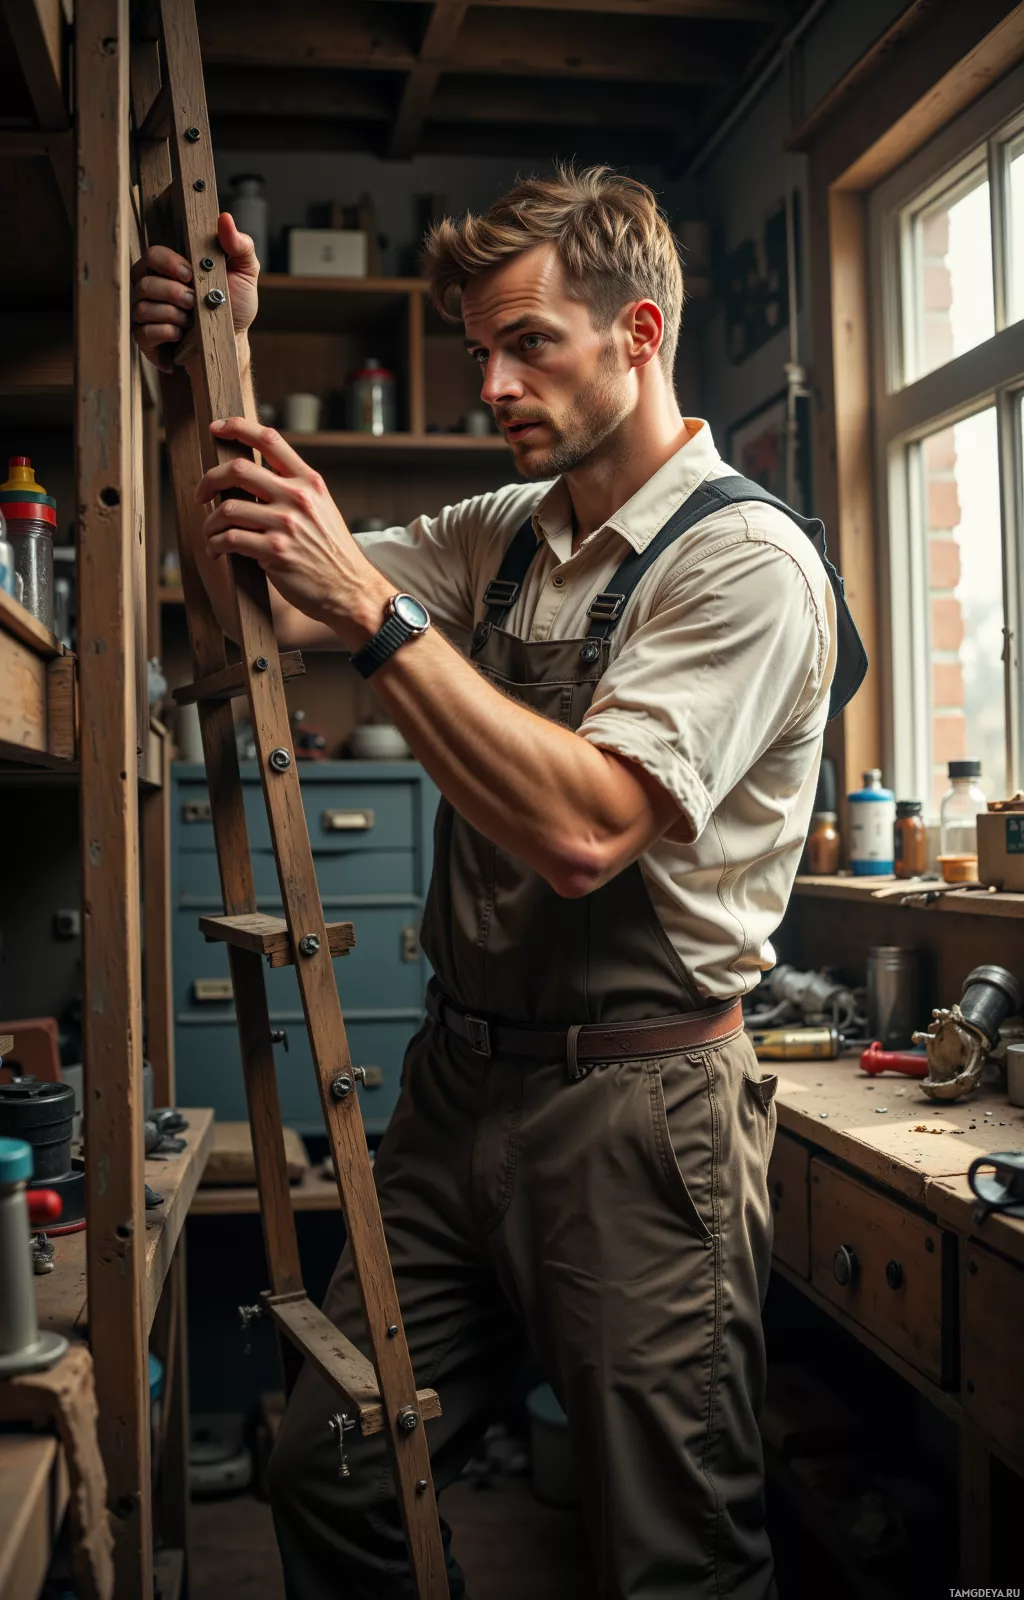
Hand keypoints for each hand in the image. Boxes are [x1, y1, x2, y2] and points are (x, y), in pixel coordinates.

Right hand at [131, 212, 258, 369]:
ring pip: (142, 305)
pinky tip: (181, 335)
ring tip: (191, 319)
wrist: (232, 344)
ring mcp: (148, 311)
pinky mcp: (146, 338)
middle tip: (193, 300)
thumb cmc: (234, 307)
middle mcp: (155, 285)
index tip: (189, 274)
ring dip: (171, 313)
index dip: (168, 262)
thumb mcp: (244, 273)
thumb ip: (239, 245)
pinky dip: (165, 332)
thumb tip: (224, 218)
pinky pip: (142, 332)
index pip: (154, 253)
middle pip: (141, 277)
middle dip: (171, 290)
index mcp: (172, 267)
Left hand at [195, 416, 392, 647]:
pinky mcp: (274, 551)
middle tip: (201, 494)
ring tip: (210, 532)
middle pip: (238, 470)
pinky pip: (229, 539)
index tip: (217, 428)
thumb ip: (294, 490)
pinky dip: (216, 544)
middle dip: (209, 480)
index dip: (237, 427)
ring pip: (227, 508)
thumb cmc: (333, 552)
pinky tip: (217, 550)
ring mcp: (285, 524)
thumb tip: (254, 477)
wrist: (350, 589)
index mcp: (309, 482)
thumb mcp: (322, 509)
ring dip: (209, 522)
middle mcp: (297, 498)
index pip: (269, 439)